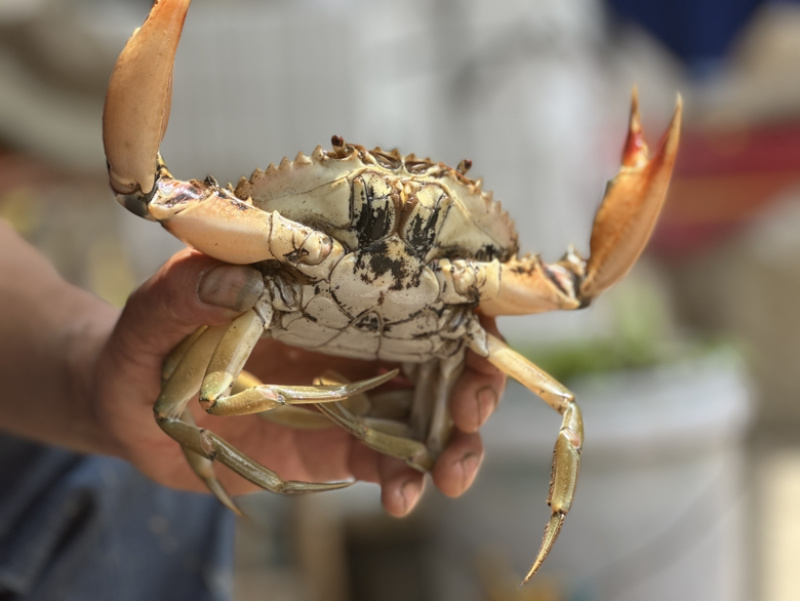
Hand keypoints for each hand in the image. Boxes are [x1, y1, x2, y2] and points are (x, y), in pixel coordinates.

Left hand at [92, 249, 504, 515]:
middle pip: (445, 355)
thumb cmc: (149, 337)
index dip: (467, 308)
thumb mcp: (157, 305)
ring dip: (457, 445)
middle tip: (469, 415)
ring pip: (430, 416)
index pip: (420, 286)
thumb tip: (229, 280)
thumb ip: (186, 288)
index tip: (480, 336)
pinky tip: (402, 499)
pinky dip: (408, 482)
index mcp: (333, 291)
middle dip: (476, 384)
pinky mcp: (337, 448)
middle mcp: (357, 341)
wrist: (130, 407)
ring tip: (449, 476)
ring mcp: (352, 397)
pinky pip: (389, 463)